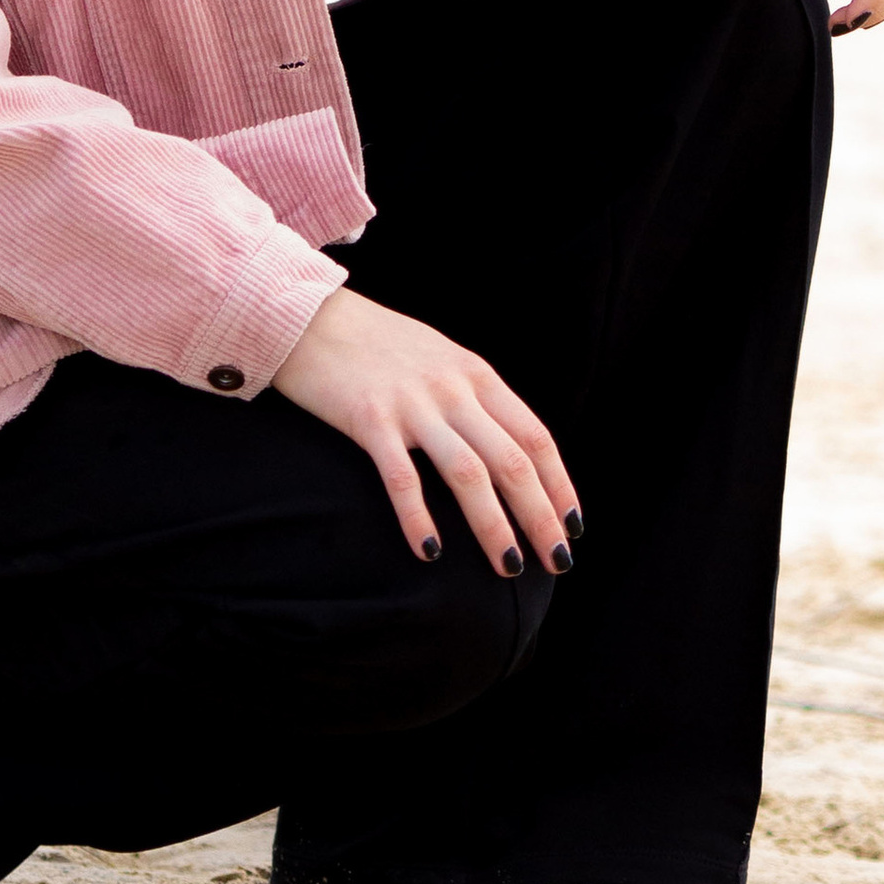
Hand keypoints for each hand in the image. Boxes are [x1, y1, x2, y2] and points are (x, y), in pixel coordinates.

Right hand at [273, 289, 580, 573]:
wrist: (311, 316)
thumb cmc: (379, 345)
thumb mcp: (441, 359)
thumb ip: (474, 398)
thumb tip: (508, 447)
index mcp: (476, 374)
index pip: (535, 436)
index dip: (558, 484)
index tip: (571, 526)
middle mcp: (454, 389)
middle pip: (512, 460)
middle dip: (539, 516)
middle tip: (556, 563)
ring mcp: (413, 404)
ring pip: (468, 473)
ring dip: (493, 525)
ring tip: (508, 566)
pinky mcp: (370, 419)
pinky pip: (402, 477)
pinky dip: (419, 517)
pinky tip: (430, 552)